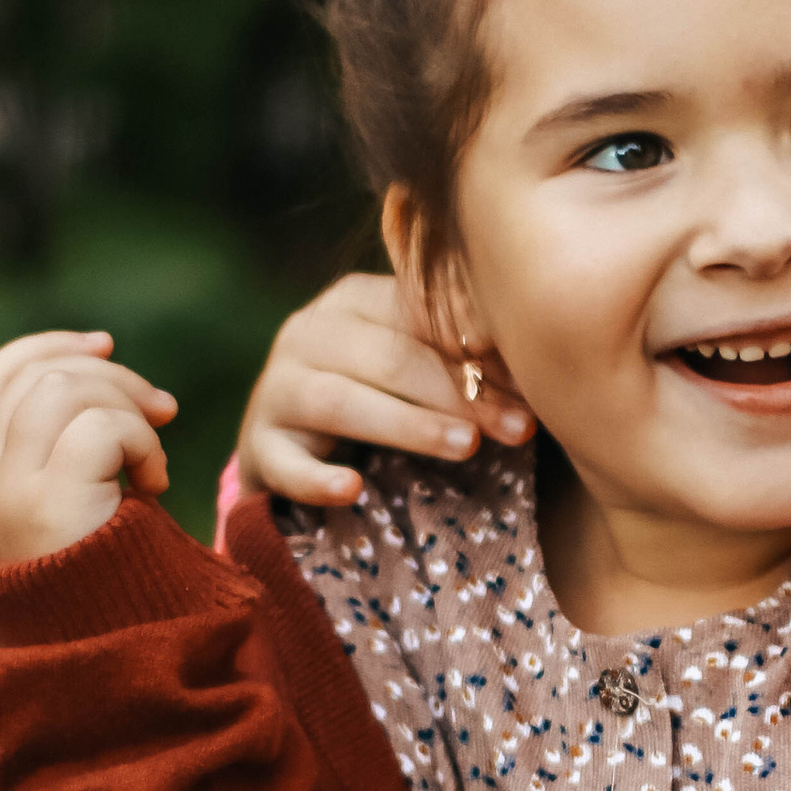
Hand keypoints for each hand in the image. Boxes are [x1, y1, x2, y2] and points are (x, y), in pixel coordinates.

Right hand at [0, 330, 177, 565]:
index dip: (46, 347)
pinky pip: (99, 427)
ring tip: (153, 458)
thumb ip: (62, 442)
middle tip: (162, 409)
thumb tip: (101, 358)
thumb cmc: (104, 582)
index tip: (104, 346)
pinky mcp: (46, 501)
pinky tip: (154, 486)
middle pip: (35, 375)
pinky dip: (142, 444)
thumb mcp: (71, 503)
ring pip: (65, 389)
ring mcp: (5, 491)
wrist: (106, 654)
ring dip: (129, 409)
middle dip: (110, 376)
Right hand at [235, 272, 531, 503]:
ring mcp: (275, 389)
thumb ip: (464, 351)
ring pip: (343, 402)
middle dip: (460, 393)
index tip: (533, 384)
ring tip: (466, 449)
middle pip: (389, 357)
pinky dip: (316, 478)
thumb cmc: (384, 399)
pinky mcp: (258, 448)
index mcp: (352, 300)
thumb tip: (531, 350)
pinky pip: (285, 464)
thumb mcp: (421, 367)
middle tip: (517, 427)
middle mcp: (306, 332)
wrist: (296, 451)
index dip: (478, 350)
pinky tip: (352, 490)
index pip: (419, 317)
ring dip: (409, 426)